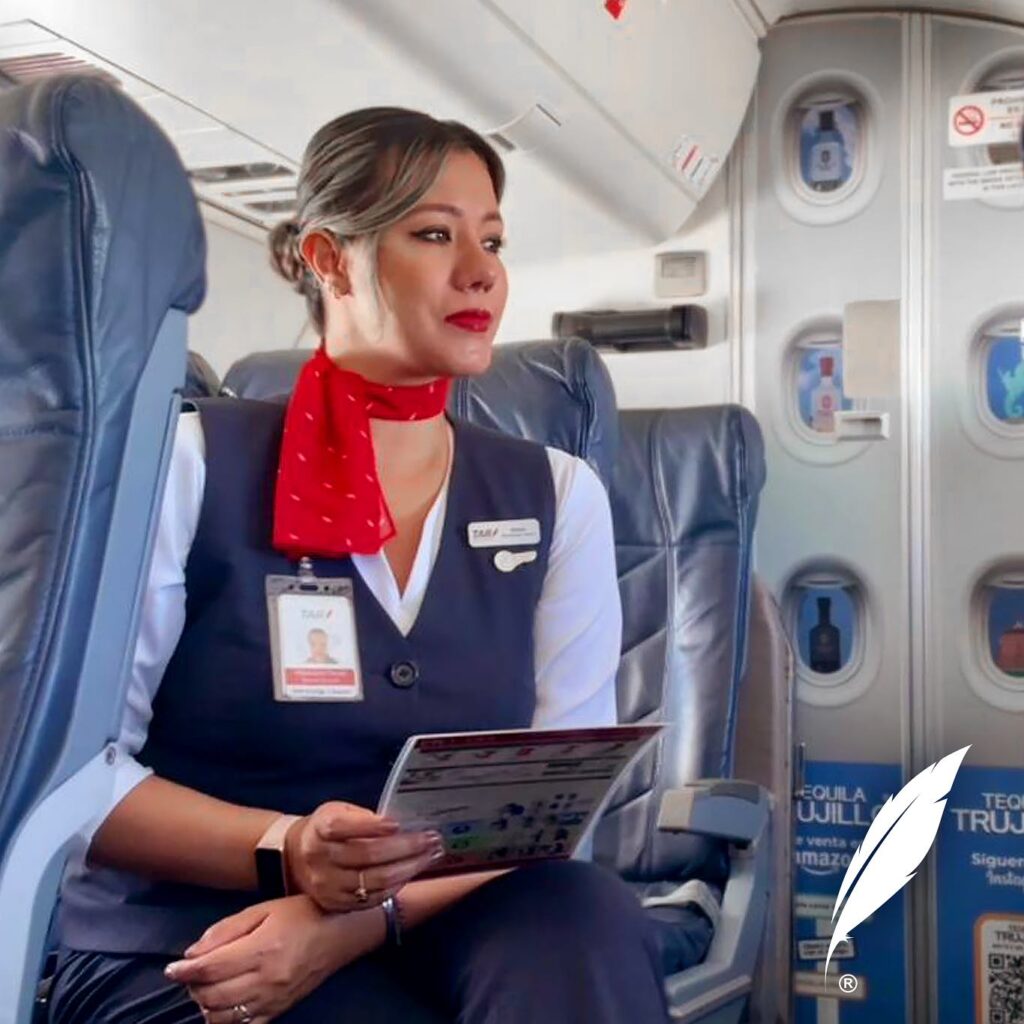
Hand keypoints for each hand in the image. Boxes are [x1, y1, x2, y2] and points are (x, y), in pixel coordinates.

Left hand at [164, 896, 376, 1021]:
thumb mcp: (263, 909)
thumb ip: (226, 931)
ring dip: (206, 1004)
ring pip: (223, 1017)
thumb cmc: (302, 913)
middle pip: (212, 996)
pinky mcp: (279, 1010)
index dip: (185, 970)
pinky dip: (225, 1020)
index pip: (210, 968)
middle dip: (193, 986)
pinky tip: (223, 1005)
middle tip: (191, 973)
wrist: (341, 932)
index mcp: (261, 950)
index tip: (172, 968)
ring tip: (206, 987)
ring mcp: (273, 999)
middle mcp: (266, 979)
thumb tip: (193, 953)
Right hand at [285, 802, 442, 911]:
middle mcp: (320, 858)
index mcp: (320, 828)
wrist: (297, 858)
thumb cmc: (326, 828)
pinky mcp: (335, 903)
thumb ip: (363, 817)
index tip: (397, 824)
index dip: (371, 826)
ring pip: (375, 880)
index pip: (343, 827)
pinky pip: (372, 899)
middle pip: (368, 855)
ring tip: (431, 856)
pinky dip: (396, 886)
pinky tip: (412, 873)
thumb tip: (399, 824)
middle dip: (406, 848)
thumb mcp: (338, 811)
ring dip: (409, 868)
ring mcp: (327, 885)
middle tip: (432, 840)